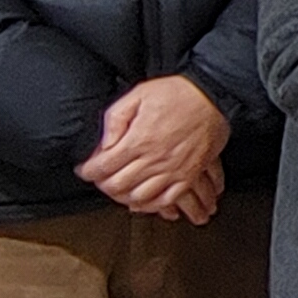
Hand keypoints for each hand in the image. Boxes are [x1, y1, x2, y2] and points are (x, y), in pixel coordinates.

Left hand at [77, 75, 228, 222]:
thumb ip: (116, 118)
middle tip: (101, 179)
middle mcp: (154, 159)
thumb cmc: (177, 92)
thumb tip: (104, 142)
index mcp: (138, 140)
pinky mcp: (189, 174)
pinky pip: (168, 200)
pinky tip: (146, 199)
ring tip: (121, 189)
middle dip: (104, 185)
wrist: (213, 95)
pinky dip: (153, 205)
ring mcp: (173, 170)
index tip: (84, 170)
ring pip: (140, 197)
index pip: (103, 167)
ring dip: (125, 197)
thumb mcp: (138, 94)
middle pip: (118, 186)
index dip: (88, 171)